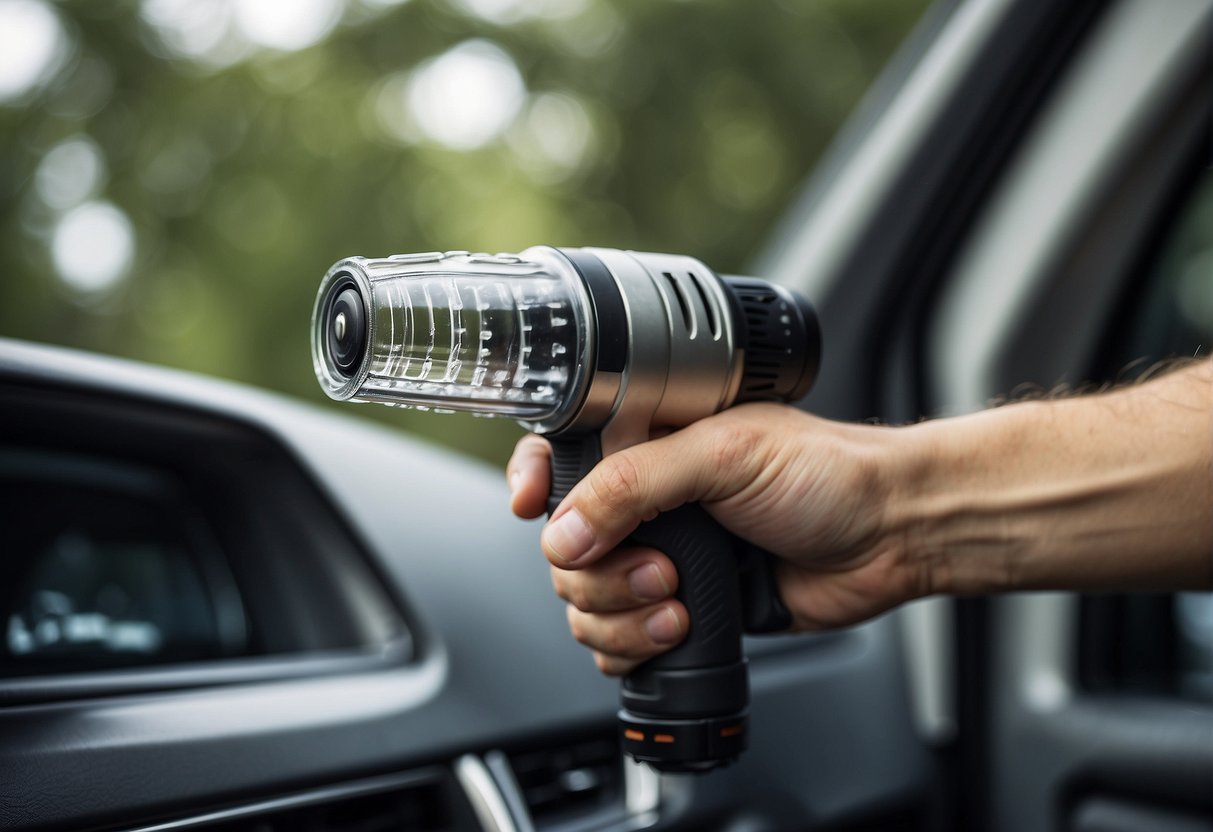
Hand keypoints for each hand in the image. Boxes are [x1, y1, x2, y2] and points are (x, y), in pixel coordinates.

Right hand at [507, 403, 927, 675]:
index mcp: (647, 443)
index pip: (559, 457)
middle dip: (599, 574)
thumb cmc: (827, 474)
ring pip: (585, 602)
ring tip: (678, 601)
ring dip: (620, 615)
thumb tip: (565, 533)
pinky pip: (618, 640)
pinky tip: (682, 626)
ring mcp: (660, 557)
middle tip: (660, 567)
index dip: (534, 484)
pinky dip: (634, 645)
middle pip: (564, 549)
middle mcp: (646, 501)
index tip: (534, 508)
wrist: (888, 536)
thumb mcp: (723, 456)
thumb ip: (635, 485)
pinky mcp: (679, 607)